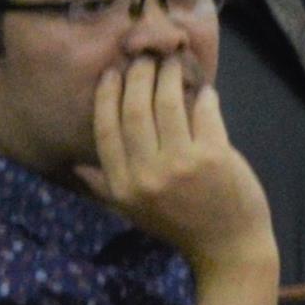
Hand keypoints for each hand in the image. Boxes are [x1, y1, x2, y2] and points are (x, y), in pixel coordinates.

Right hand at [74, 54, 271, 274]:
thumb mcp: (135, 212)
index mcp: (123, 186)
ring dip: (169, 77)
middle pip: (134, 110)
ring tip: (173, 62)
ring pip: (168, 104)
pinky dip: (204, 97)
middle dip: (138, 76)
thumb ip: (106, 188)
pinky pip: (204, 113)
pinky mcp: (214, 156)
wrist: (227, 247)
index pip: (105, 130)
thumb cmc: (180, 226)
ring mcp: (181, 164)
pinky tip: (205, 90)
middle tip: (145, 57)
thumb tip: (78, 167)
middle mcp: (147, 174)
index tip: (111, 73)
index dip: (107, 96)